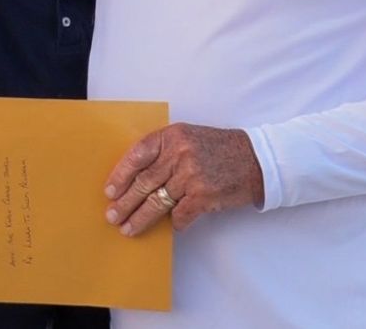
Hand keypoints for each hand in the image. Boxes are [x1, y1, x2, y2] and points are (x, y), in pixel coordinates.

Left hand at [104, 123, 264, 235]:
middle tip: (112, 216)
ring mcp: (191, 176)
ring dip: (141, 218)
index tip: (109, 190)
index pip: (137, 155)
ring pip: (157, 202)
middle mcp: (178, 154)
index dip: (120, 175)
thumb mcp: (186, 138)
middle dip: (125, 203)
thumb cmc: (217, 149)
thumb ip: (162, 152)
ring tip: (128, 228)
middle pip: (143, 183)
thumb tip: (133, 177)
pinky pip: (179, 214)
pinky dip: (174, 223)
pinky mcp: (203, 196)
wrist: (255, 159)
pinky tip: (169, 227)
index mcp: (170, 137)